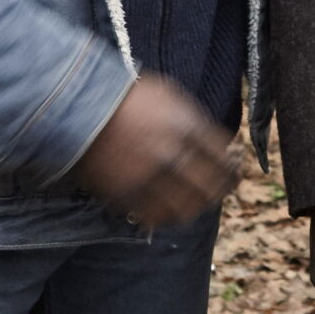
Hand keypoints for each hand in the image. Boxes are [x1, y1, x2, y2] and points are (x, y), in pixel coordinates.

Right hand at [70, 75, 235, 228]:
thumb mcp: (169, 96)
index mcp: (188, 128)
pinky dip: (165, 217)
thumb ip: (195, 120)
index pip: (224, 160)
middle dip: (219, 192)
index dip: (232, 169)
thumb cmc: (126, 97)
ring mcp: (150, 178)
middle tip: (219, 193)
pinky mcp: (127, 195)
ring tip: (195, 206)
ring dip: (195, 208)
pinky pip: (156, 217)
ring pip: (187, 208)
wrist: (81, 106)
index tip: (233, 172)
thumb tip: (218, 141)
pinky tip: (167, 213)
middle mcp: (174, 155)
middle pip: (211, 188)